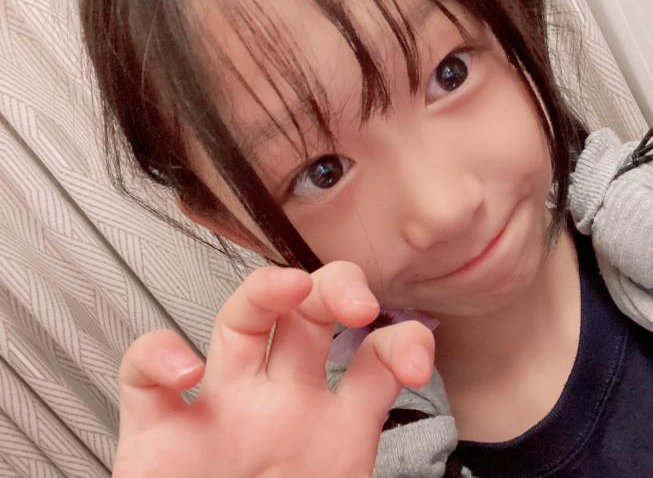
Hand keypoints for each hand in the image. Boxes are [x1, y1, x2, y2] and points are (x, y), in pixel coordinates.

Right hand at [113, 262, 433, 477]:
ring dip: (265, 292)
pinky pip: (144, 371)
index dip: (403, 342)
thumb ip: (374, 467)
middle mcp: (282, 405)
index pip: (377, 355)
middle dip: (336, 288)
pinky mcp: (157, 430)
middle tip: (354, 302)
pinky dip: (158, 356)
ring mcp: (223, 409)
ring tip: (289, 289)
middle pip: (311, 314)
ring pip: (240, 321)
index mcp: (335, 425)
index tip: (413, 360)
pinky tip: (184, 372)